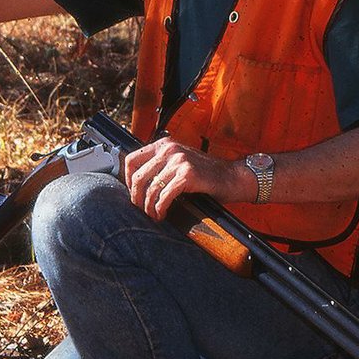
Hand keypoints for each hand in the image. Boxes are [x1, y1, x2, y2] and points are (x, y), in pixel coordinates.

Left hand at [124, 136, 249, 220]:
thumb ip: (160, 165)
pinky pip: (165, 195)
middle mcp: (170, 149)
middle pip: (138, 176)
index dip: (127, 180)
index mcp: (164, 144)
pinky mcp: (188, 174)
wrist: (232, 177)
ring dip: (149, 206)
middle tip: (142, 209)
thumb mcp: (179, 161)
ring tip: (153, 214)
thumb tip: (136, 185)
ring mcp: (179, 161)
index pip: (132, 159)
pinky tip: (162, 214)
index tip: (134, 193)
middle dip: (137, 198)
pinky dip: (160, 208)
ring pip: (151, 188)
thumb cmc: (206, 173)